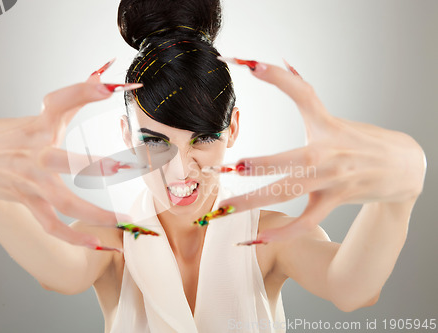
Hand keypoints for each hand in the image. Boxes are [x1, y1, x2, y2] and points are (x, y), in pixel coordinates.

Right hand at [0, 61, 140, 247]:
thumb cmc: (9, 136)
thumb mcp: (39, 116)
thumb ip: (73, 99)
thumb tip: (102, 76)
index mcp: (39, 125)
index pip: (60, 102)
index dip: (83, 92)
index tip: (109, 86)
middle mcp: (35, 153)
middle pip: (63, 160)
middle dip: (93, 165)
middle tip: (122, 167)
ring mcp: (29, 180)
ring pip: (63, 202)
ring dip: (94, 214)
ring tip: (123, 221)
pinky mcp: (26, 200)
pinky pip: (51, 225)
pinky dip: (73, 236)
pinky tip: (97, 244)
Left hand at [218, 59, 425, 241]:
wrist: (404, 166)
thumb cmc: (362, 141)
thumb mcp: (335, 119)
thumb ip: (307, 98)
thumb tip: (285, 65)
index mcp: (327, 125)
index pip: (304, 94)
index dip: (280, 78)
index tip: (252, 66)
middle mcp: (329, 152)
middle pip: (290, 159)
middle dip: (258, 166)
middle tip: (227, 169)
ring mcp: (333, 178)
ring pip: (291, 192)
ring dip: (256, 201)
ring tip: (227, 209)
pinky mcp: (337, 200)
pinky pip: (307, 220)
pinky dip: (284, 232)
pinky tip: (259, 239)